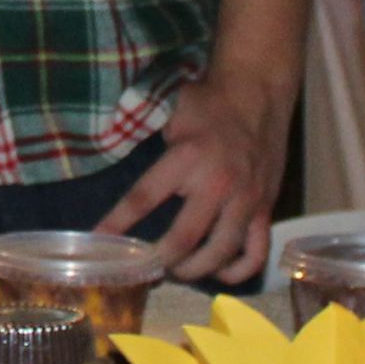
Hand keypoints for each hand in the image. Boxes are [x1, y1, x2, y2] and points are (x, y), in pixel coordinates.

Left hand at [95, 73, 286, 284]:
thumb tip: (109, 146)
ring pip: (219, 254)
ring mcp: (246, 200)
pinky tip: (218, 271)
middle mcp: (218, 184)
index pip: (143, 198)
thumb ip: (145, 133)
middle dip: (159, 261)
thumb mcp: (170, 110)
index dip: (117, 223)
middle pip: (183, 241)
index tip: (98, 241)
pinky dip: (237, 272)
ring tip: (176, 271)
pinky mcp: (266, 208)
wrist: (259, 91)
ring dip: (194, 272)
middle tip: (145, 266)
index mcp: (187, 158)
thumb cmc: (209, 101)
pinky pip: (255, 253)